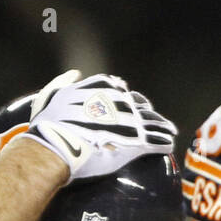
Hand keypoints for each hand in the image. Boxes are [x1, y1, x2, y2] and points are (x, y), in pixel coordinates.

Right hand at [22, 70, 176, 181]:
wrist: (56, 145)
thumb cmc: (50, 123)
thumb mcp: (51, 96)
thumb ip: (63, 83)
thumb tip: (75, 73)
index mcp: (102, 89)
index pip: (121, 91)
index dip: (126, 98)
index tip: (130, 104)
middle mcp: (120, 101)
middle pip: (140, 105)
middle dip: (147, 112)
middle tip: (154, 120)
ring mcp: (130, 121)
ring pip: (152, 122)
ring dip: (162, 127)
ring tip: (170, 132)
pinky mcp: (136, 142)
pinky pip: (156, 141)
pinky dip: (163, 143)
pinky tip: (168, 146)